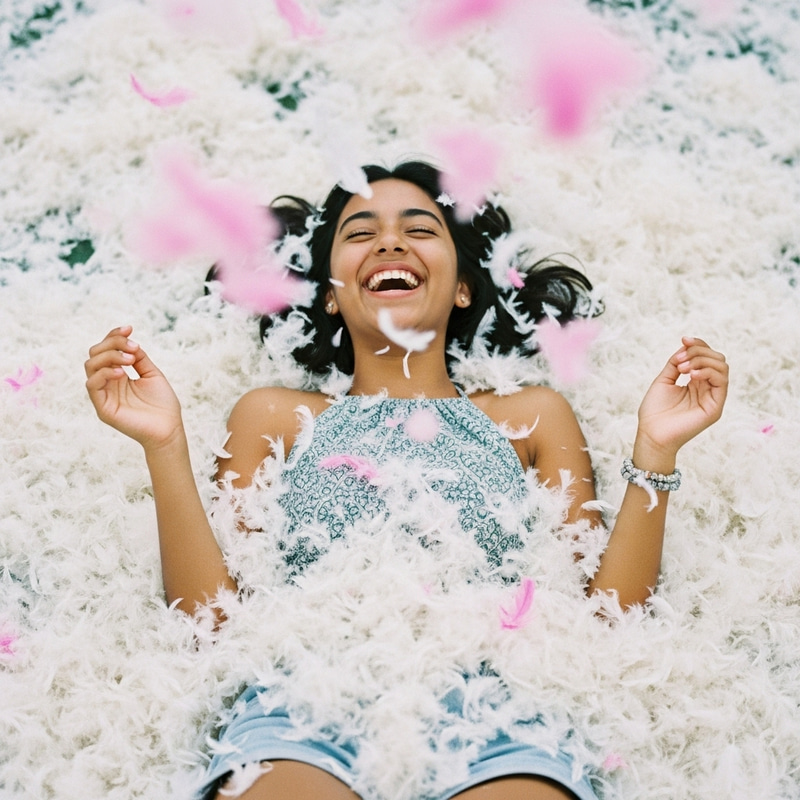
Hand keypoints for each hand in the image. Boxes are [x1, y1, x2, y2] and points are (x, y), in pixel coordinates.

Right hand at [85, 325, 183, 449]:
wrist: (169, 429)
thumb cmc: (163, 404)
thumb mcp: (152, 374)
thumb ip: (139, 358)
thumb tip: (129, 342)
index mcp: (118, 375)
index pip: (106, 349)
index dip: (114, 336)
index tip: (129, 328)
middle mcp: (108, 383)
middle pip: (95, 354)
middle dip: (112, 343)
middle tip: (133, 348)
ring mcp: (104, 395)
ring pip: (90, 366)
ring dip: (109, 356)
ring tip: (129, 360)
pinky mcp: (103, 408)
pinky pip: (92, 385)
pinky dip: (104, 373)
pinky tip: (122, 373)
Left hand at [635, 336, 727, 463]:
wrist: (650, 434)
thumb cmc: (654, 411)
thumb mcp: (664, 380)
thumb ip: (676, 363)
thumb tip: (685, 345)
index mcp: (696, 382)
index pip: (706, 356)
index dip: (698, 344)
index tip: (684, 339)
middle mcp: (707, 388)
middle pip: (717, 359)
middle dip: (699, 351)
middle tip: (680, 360)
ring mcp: (712, 398)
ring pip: (722, 367)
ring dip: (702, 361)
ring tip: (682, 369)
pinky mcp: (715, 407)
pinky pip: (721, 383)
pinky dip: (707, 372)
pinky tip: (691, 375)